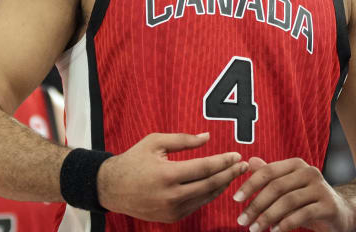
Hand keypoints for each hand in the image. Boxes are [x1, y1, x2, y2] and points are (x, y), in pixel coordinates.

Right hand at [96, 132, 247, 221]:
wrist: (111, 188)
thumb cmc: (134, 160)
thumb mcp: (155, 142)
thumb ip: (183, 140)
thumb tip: (208, 137)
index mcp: (167, 174)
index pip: (205, 168)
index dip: (224, 162)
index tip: (237, 156)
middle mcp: (171, 195)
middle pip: (210, 185)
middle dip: (230, 174)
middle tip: (243, 166)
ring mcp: (171, 210)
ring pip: (206, 197)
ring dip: (223, 185)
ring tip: (234, 174)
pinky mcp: (171, 218)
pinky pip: (196, 205)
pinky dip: (209, 195)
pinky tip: (217, 184)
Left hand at [233, 157, 354, 231]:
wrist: (342, 213)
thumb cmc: (309, 201)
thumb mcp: (288, 189)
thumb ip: (270, 176)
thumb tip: (250, 162)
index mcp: (297, 165)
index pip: (269, 171)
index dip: (250, 184)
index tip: (235, 199)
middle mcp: (310, 172)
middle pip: (277, 187)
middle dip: (256, 205)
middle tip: (241, 220)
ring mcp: (321, 189)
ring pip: (288, 201)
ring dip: (268, 217)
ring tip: (254, 229)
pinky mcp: (328, 206)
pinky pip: (302, 214)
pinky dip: (285, 224)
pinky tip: (274, 231)